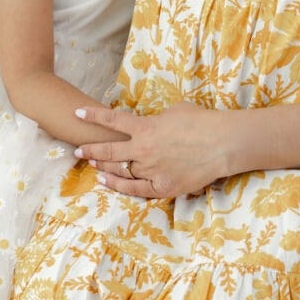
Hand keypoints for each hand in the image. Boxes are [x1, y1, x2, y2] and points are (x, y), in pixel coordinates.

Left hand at [74, 102, 230, 198]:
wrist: (221, 144)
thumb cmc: (202, 121)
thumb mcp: (175, 110)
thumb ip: (157, 119)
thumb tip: (151, 124)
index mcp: (146, 127)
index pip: (113, 120)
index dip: (93, 116)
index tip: (77, 113)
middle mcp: (143, 150)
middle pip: (109, 150)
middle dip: (91, 150)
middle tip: (77, 151)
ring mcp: (151, 170)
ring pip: (120, 170)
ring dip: (104, 167)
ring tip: (92, 165)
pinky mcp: (162, 187)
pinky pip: (134, 189)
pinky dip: (118, 185)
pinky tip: (106, 181)